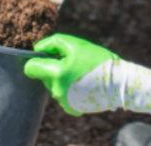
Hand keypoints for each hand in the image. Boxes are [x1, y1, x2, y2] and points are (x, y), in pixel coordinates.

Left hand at [24, 34, 150, 115]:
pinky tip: (86, 84)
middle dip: (56, 68)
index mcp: (55, 74)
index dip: (39, 59)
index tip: (52, 56)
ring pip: (56, 85)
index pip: (30, 68)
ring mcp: (63, 102)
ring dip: (65, 78)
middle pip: (45, 76)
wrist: (120, 83)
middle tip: (76, 63)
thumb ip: (54, 43)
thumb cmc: (99, 61)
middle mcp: (56, 91)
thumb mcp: (77, 45)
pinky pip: (65, 95)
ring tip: (84, 73)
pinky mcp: (71, 108)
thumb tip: (38, 48)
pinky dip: (72, 89)